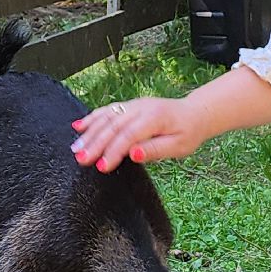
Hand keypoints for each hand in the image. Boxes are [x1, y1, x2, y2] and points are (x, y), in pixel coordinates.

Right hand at [71, 96, 210, 171]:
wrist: (194, 113)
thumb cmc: (188, 132)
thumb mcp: (179, 146)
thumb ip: (156, 149)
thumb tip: (134, 154)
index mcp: (155, 118)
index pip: (129, 135)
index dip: (113, 151)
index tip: (101, 167)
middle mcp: (141, 108)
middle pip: (113, 126)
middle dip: (95, 143)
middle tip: (81, 159)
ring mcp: (133, 105)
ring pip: (107, 117)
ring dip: (89, 132)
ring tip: (76, 148)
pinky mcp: (129, 106)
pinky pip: (108, 110)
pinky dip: (92, 118)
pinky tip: (79, 126)